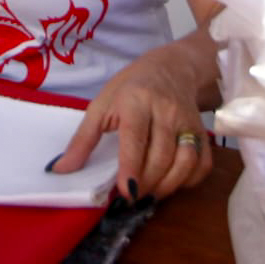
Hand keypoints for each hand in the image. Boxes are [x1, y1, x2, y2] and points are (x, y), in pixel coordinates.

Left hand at [50, 39, 213, 202]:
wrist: (171, 68)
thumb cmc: (130, 87)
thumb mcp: (101, 104)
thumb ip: (82, 139)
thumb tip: (61, 170)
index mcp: (136, 100)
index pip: (135, 137)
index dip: (131, 167)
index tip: (126, 192)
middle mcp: (166, 110)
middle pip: (161, 155)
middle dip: (146, 183)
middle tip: (130, 196)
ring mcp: (188, 121)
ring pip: (185, 161)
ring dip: (168, 185)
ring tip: (149, 193)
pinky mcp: (202, 131)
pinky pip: (202, 163)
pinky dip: (188, 181)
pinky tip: (171, 183)